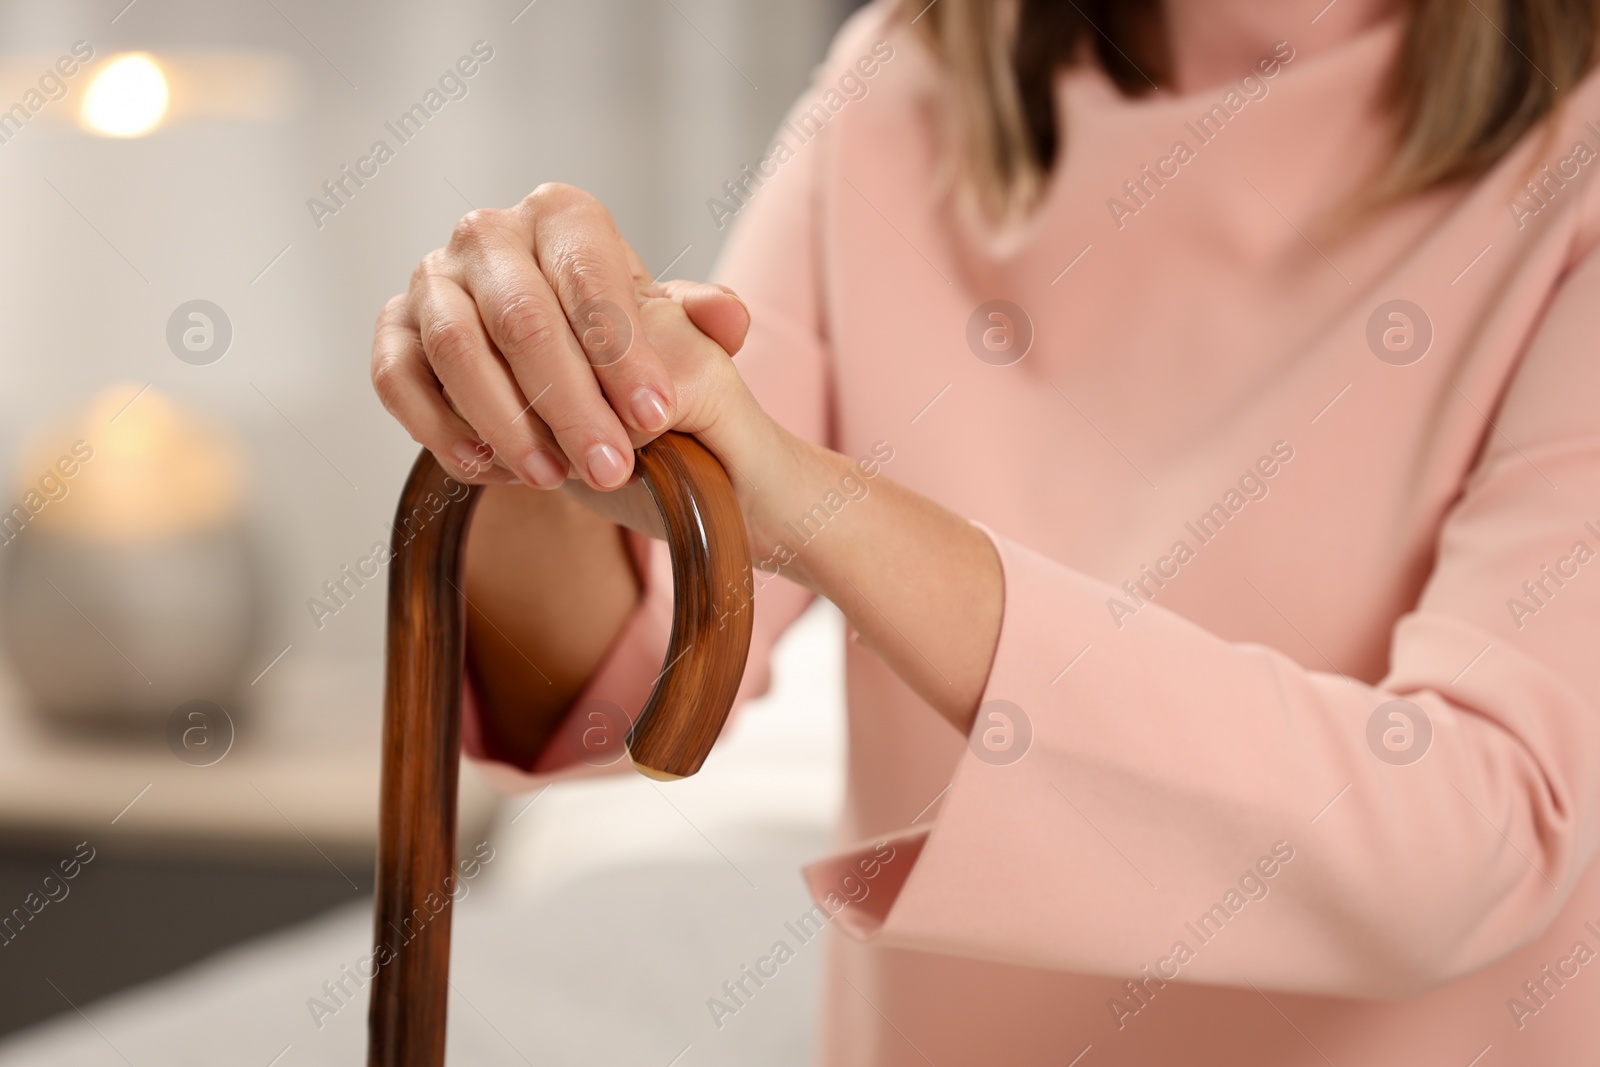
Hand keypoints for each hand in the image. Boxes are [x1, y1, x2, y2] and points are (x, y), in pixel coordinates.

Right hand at [370, 183, 753, 509]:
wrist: (552, 359)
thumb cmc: (614, 339)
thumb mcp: (668, 329)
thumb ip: (700, 322)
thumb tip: (729, 317)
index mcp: (561, 216)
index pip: (590, 278)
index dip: (624, 352)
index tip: (658, 417)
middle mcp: (486, 233)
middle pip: (523, 319)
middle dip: (572, 403)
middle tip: (613, 468)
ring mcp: (430, 279)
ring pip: (457, 350)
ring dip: (509, 423)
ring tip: (556, 479)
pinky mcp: (391, 330)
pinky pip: (398, 381)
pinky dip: (442, 429)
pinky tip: (493, 470)